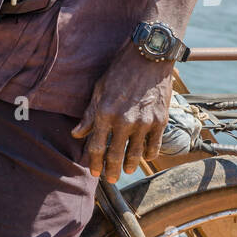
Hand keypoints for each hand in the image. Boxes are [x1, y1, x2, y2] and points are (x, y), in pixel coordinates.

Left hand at [72, 43, 173, 182]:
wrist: (148, 57)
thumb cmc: (120, 70)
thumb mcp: (99, 89)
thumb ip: (89, 115)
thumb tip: (77, 133)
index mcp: (105, 113)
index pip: (97, 147)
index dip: (94, 162)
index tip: (94, 172)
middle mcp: (124, 121)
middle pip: (116, 155)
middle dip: (111, 170)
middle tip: (110, 179)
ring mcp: (144, 123)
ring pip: (136, 155)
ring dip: (130, 166)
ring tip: (126, 170)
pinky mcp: (160, 121)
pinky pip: (154, 146)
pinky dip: (148, 154)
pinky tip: (145, 157)